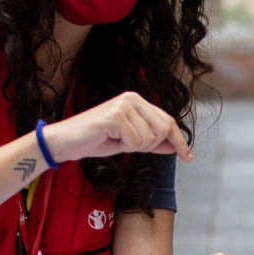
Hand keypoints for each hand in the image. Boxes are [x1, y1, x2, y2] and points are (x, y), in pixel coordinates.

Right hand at [44, 92, 190, 165]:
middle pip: (164, 128)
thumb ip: (152, 141)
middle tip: (128, 145)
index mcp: (137, 100)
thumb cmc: (94, 140)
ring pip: (149, 138)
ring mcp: (123, 105)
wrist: (66, 142)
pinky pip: (135, 141)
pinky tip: (110, 140)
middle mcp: (132, 98)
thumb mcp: (129, 141)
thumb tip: (174, 146)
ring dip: (134, 147)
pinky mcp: (115, 116)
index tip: (187, 156)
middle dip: (151, 145)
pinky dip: (124, 147)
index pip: (167, 120)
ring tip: (115, 140)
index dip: (179, 140)